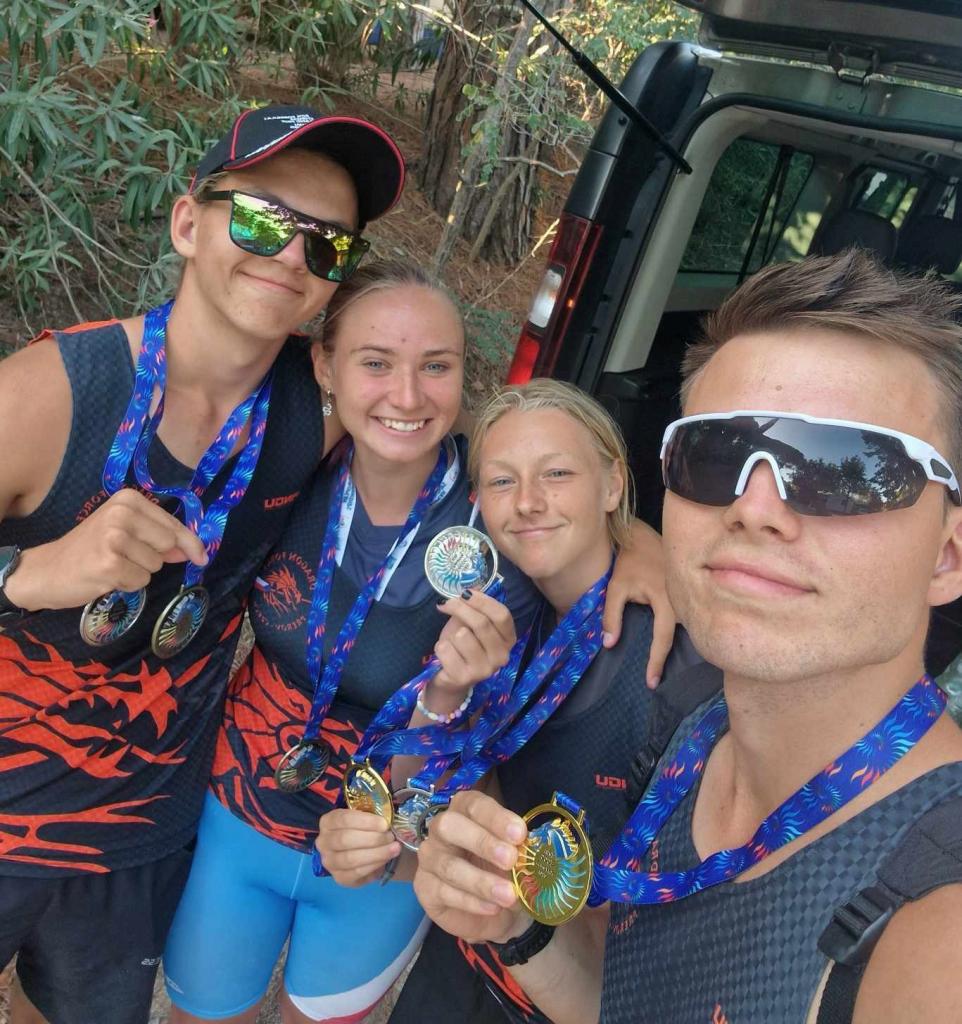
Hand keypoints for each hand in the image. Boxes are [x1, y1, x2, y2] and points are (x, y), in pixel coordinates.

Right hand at [4, 488, 207, 610]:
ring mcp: (114, 537)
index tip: (201, 556)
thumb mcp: (126, 533)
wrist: (47, 569)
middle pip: (168, 545)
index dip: (190, 543)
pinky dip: (127, 585)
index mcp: (128, 499)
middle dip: (154, 558)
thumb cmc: (90, 549)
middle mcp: (121, 512)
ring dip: (138, 572)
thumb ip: (160, 538)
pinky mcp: (109, 563)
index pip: (174, 524)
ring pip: (156, 565)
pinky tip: (105, 577)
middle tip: (124, 556)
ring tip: (112, 565)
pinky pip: (141, 582)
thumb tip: (194, 551)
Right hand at [314, 808, 400, 886]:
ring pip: (350, 859)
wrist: (364, 851)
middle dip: (373, 838)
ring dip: (376, 853)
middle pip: (345, 839)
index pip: (344, 819)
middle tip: (391, 837)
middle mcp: (323, 842)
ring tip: (394, 848)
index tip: (384, 824)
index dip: (366, 821)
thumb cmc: (364, 829)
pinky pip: (356, 873)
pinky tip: (386, 859)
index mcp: (328, 822)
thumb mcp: (365, 817)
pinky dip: (374, 865)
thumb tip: (386, 823)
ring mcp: (329, 862)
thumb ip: (372, 818)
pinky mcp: (339, 878)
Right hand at [414, 790, 529, 943]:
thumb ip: (518, 848)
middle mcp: (442, 829)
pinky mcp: (424, 887)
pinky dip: (472, 901)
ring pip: (448, 865)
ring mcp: (429, 858)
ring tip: (508, 895)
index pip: (474, 805)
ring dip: (481, 881)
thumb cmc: (504, 870)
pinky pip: (444, 892)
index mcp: (465, 810)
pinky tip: (493, 908)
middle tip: (510, 859)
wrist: (497, 912)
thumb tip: (530, 848)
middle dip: (481, 841)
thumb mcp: (516, 857)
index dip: (496, 817)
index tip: (520, 834)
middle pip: (450, 826)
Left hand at [428, 590, 515, 707]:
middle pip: (481, 623)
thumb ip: (474, 607)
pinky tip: (446, 655)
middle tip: (446, 604)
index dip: (483, 600)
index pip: (502, 615)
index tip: (465, 593)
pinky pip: (446, 649)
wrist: (451, 678)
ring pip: (462, 636)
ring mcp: (485, 670)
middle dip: (460, 608)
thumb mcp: (470, 623)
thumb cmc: (463, 646)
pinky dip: (441, 647)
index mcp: (508, 640)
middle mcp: (501, 656)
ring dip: (451, 634)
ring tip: (452, 642)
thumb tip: (470, 586)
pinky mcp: (465, 678)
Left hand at [602, 518, 675, 687]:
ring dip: (681, 644)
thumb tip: (609, 644)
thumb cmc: (629, 562)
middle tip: (656, 681)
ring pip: (691, 627)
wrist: (644, 537)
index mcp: (667, 599)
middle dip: (672, 658)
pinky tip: (673, 641)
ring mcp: (690, 596)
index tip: (651, 682)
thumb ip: (611, 614)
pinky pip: (690, 616)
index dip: (657, 661)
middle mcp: (684, 599)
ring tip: (665, 665)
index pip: (663, 637)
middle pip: (684, 637)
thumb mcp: (615, 587)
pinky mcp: (689, 594)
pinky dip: (684, 630)